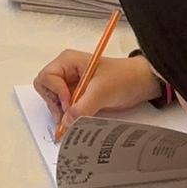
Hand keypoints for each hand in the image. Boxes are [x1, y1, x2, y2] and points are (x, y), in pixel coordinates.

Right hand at [34, 49, 161, 134]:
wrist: (140, 84)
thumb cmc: (122, 78)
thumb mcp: (102, 91)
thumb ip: (83, 106)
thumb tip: (66, 123)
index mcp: (67, 61)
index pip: (47, 77)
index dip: (55, 92)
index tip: (69, 103)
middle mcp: (65, 72)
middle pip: (46, 89)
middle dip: (54, 104)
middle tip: (67, 117)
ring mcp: (70, 85)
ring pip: (53, 101)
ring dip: (60, 113)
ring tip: (72, 123)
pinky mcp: (77, 97)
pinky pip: (65, 109)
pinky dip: (67, 118)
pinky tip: (73, 126)